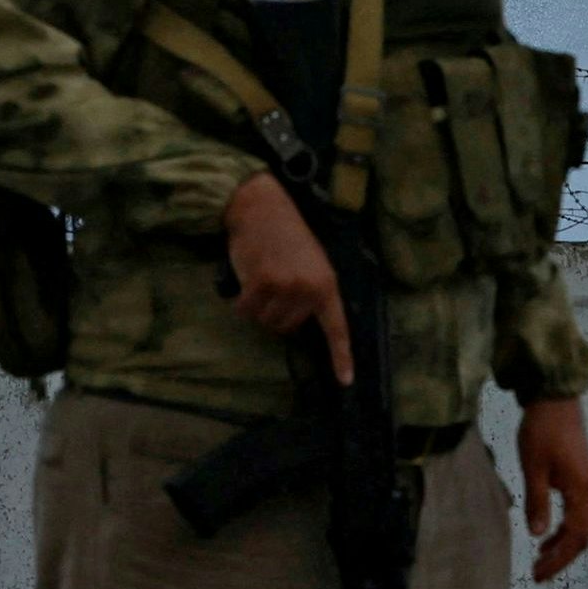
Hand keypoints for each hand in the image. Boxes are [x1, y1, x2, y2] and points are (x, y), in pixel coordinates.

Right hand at [221, 171, 351, 382]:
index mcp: (327, 284)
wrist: (262, 207)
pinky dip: (240, 302)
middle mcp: (309, 288)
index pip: (337, 328)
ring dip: (257, 307)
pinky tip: (245, 282)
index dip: (342, 357)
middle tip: (274, 285)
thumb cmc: (287, 235)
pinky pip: (246, 311)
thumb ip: (311, 291)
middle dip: (276, 313)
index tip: (346, 381)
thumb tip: (297, 323)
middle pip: (287, 328)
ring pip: (265, 322)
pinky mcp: (260, 283)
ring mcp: (284, 287)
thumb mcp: (311, 262)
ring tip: (261, 279)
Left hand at [515, 397, 587, 582]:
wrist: (556, 398)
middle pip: (582, 537)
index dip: (557, 560)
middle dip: (560, 558)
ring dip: (562, 545)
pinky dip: (565, 529)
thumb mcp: (533, 467)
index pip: (574, 538)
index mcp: (582, 492)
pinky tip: (547, 534)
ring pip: (582, 526)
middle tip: (537, 574)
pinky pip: (579, 513)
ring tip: (540, 558)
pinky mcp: (583, 478)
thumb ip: (537, 502)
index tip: (537, 574)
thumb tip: (536, 535)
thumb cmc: (542, 431)